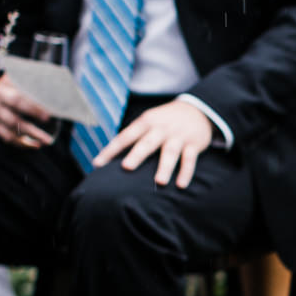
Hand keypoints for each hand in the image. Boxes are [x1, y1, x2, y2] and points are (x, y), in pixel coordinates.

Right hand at [0, 75, 57, 148]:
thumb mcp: (37, 78)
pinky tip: (35, 145)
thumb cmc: (30, 81)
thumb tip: (66, 99)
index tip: (49, 116)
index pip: (19, 98)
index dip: (33, 108)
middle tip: (48, 130)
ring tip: (46, 141)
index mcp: (8, 82)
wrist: (12, 83)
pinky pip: (6, 136)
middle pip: (12, 113)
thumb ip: (47, 85)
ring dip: (29, 136)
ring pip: (9, 127)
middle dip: (31, 125)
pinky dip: (21, 143)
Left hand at [94, 100, 212, 187]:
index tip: (98, 164)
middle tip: (126, 168)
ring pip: (170, 152)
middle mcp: (161, 128)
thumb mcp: (148, 121)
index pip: (125, 137)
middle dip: (137, 155)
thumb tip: (110, 158)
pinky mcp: (193, 144)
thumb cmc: (164, 121)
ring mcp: (178, 136)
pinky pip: (189, 159)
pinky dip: (186, 172)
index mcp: (145, 122)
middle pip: (147, 143)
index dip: (111, 150)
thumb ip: (133, 136)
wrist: (197, 109)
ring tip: (159, 182)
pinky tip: (181, 185)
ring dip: (165, 167)